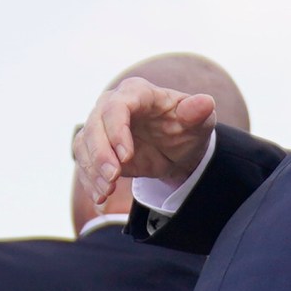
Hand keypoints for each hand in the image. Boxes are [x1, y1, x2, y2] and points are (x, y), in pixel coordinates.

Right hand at [76, 79, 218, 207]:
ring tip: (105, 192)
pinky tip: (100, 198)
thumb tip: (206, 103)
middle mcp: (111, 105)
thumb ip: (198, 112)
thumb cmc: (187, 127)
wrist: (176, 147)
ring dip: (92, 170)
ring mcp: (100, 126)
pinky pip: (84, 162)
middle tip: (113, 178)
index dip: (117, 130)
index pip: (117, 106)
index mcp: (136, 93)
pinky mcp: (95, 148)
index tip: (125, 157)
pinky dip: (90, 181)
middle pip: (94, 125)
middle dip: (100, 154)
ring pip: (84, 145)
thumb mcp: (198, 121)